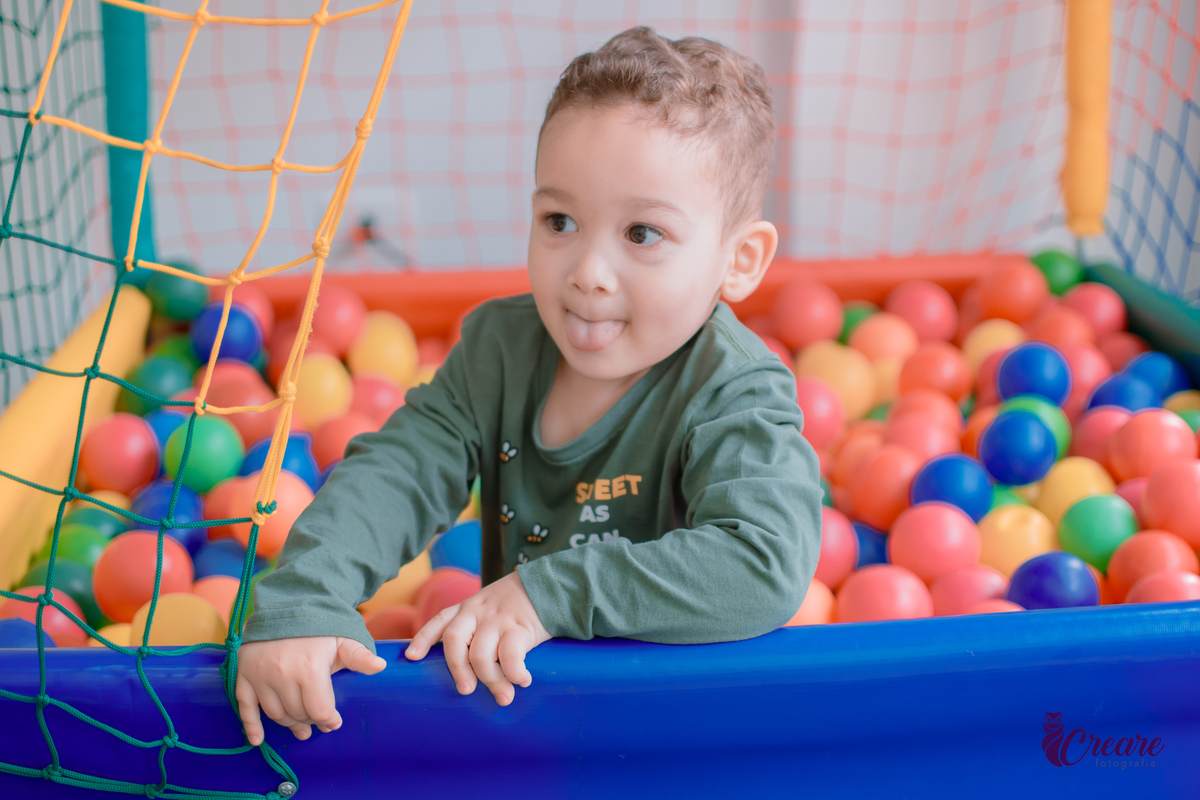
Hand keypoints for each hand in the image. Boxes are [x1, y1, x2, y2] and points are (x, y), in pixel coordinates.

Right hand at [235, 636, 386, 745]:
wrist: (285, 607)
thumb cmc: (318, 628)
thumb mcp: (343, 640)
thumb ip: (360, 656)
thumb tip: (380, 666)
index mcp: (310, 667)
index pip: (319, 710)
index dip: (329, 720)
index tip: (334, 722)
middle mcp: (282, 674)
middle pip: (298, 714)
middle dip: (311, 721)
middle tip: (317, 724)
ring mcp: (260, 676)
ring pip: (276, 713)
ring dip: (289, 724)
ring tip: (300, 728)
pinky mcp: (244, 675)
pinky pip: (245, 707)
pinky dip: (251, 726)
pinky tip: (258, 740)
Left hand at [405, 570, 549, 705]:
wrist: (548, 586)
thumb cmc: (516, 605)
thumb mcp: (488, 607)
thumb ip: (475, 629)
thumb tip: (471, 671)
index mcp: (467, 608)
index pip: (439, 621)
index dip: (423, 639)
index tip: (412, 657)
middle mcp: (477, 612)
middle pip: (454, 640)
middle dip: (457, 669)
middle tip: (466, 690)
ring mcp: (497, 619)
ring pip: (481, 655)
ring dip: (491, 680)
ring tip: (503, 696)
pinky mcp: (520, 627)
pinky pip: (510, 656)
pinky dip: (514, 674)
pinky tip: (522, 680)